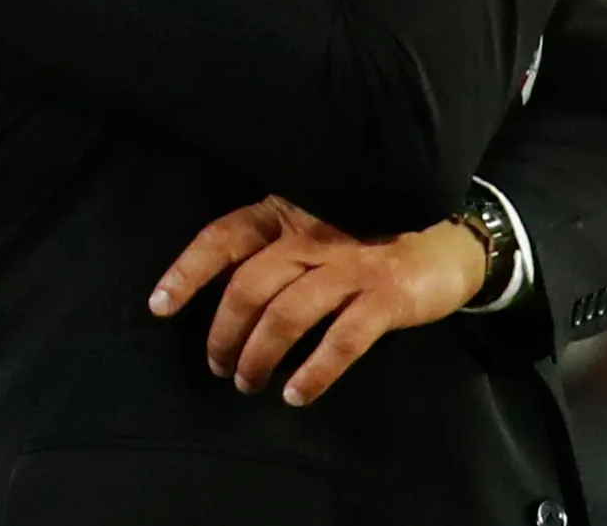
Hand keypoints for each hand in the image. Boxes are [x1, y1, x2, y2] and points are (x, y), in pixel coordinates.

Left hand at [146, 195, 488, 406]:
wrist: (448, 239)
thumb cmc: (365, 239)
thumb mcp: (313, 229)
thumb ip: (272, 249)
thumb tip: (218, 289)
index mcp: (288, 212)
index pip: (224, 236)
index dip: (187, 271)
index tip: (159, 306)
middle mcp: (314, 232)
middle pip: (250, 284)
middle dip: (225, 333)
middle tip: (218, 366)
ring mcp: (352, 263)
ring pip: (288, 314)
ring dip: (260, 357)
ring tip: (250, 384)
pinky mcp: (386, 294)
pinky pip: (341, 340)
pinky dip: (314, 372)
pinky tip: (297, 393)